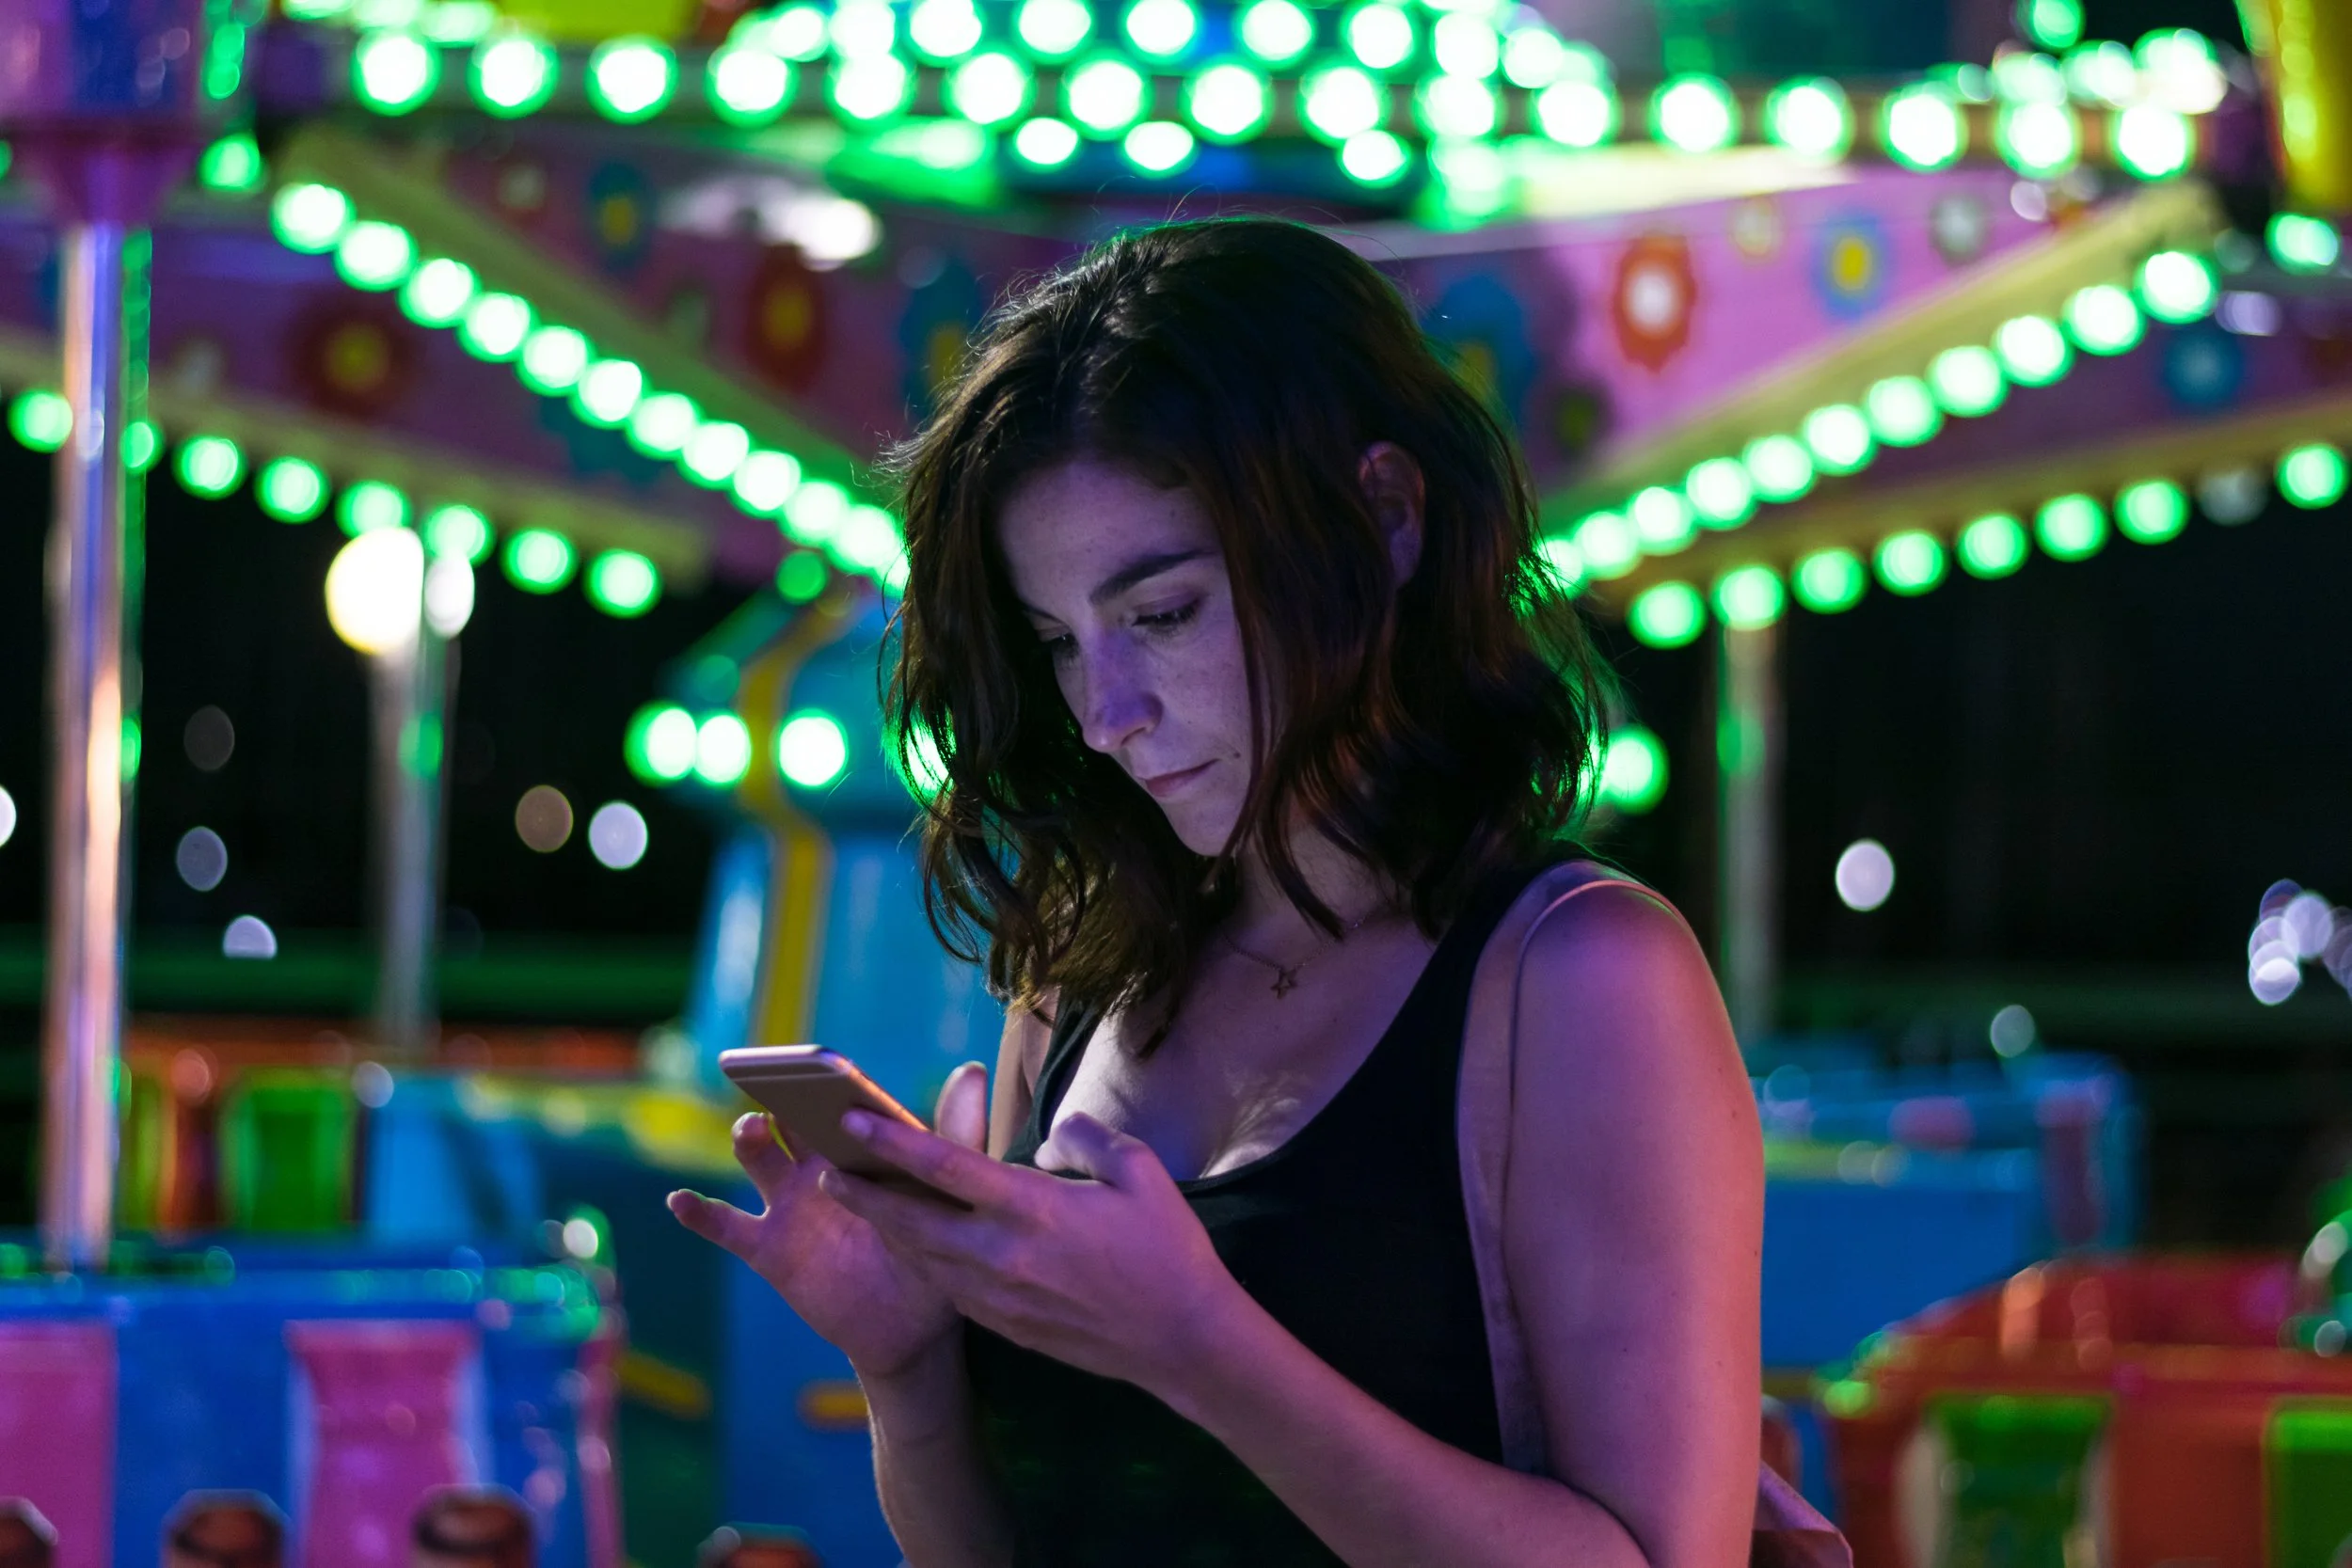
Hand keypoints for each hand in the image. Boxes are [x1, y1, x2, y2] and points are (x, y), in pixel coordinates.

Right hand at [667, 1062, 987, 1380]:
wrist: (915, 1326)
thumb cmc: (935, 1248)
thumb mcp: (947, 1193)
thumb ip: (955, 1134)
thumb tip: (974, 1070)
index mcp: (860, 1144)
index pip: (837, 1100)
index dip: (825, 1080)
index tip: (819, 1063)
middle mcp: (818, 1164)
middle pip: (789, 1116)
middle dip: (782, 1095)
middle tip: (783, 1084)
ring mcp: (789, 1204)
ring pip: (757, 1156)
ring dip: (749, 1138)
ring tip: (754, 1129)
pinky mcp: (770, 1248)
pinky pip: (726, 1225)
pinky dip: (699, 1213)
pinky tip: (681, 1201)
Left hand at [819, 1108, 1248, 1399]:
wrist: (1183, 1340)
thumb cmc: (1168, 1250)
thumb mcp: (1140, 1172)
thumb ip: (1087, 1140)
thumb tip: (1052, 1136)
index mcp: (1034, 1209)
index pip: (947, 1168)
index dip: (893, 1142)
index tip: (853, 1121)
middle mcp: (1004, 1255)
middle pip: (911, 1219)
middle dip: (862, 1192)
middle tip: (824, 1167)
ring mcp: (1000, 1297)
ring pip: (922, 1257)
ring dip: (885, 1227)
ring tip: (857, 1200)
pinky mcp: (1006, 1325)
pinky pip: (949, 1288)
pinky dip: (922, 1261)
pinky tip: (912, 1244)